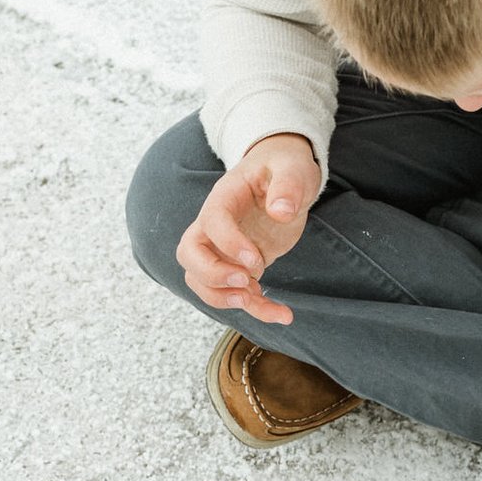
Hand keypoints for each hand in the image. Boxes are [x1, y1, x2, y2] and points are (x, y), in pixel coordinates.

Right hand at [174, 132, 317, 324]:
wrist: (283, 173)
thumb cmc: (284, 166)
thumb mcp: (292, 168)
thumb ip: (288, 185)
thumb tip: (281, 211)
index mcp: (224, 198)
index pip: (211, 223)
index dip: (228, 244)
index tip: (256, 260)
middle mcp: (214, 226)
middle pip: (188, 255)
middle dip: (212, 276)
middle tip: (245, 282)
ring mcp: (223, 248)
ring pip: (201, 280)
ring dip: (224, 298)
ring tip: (257, 298)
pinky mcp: (239, 265)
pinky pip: (236, 292)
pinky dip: (256, 309)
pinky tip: (281, 314)